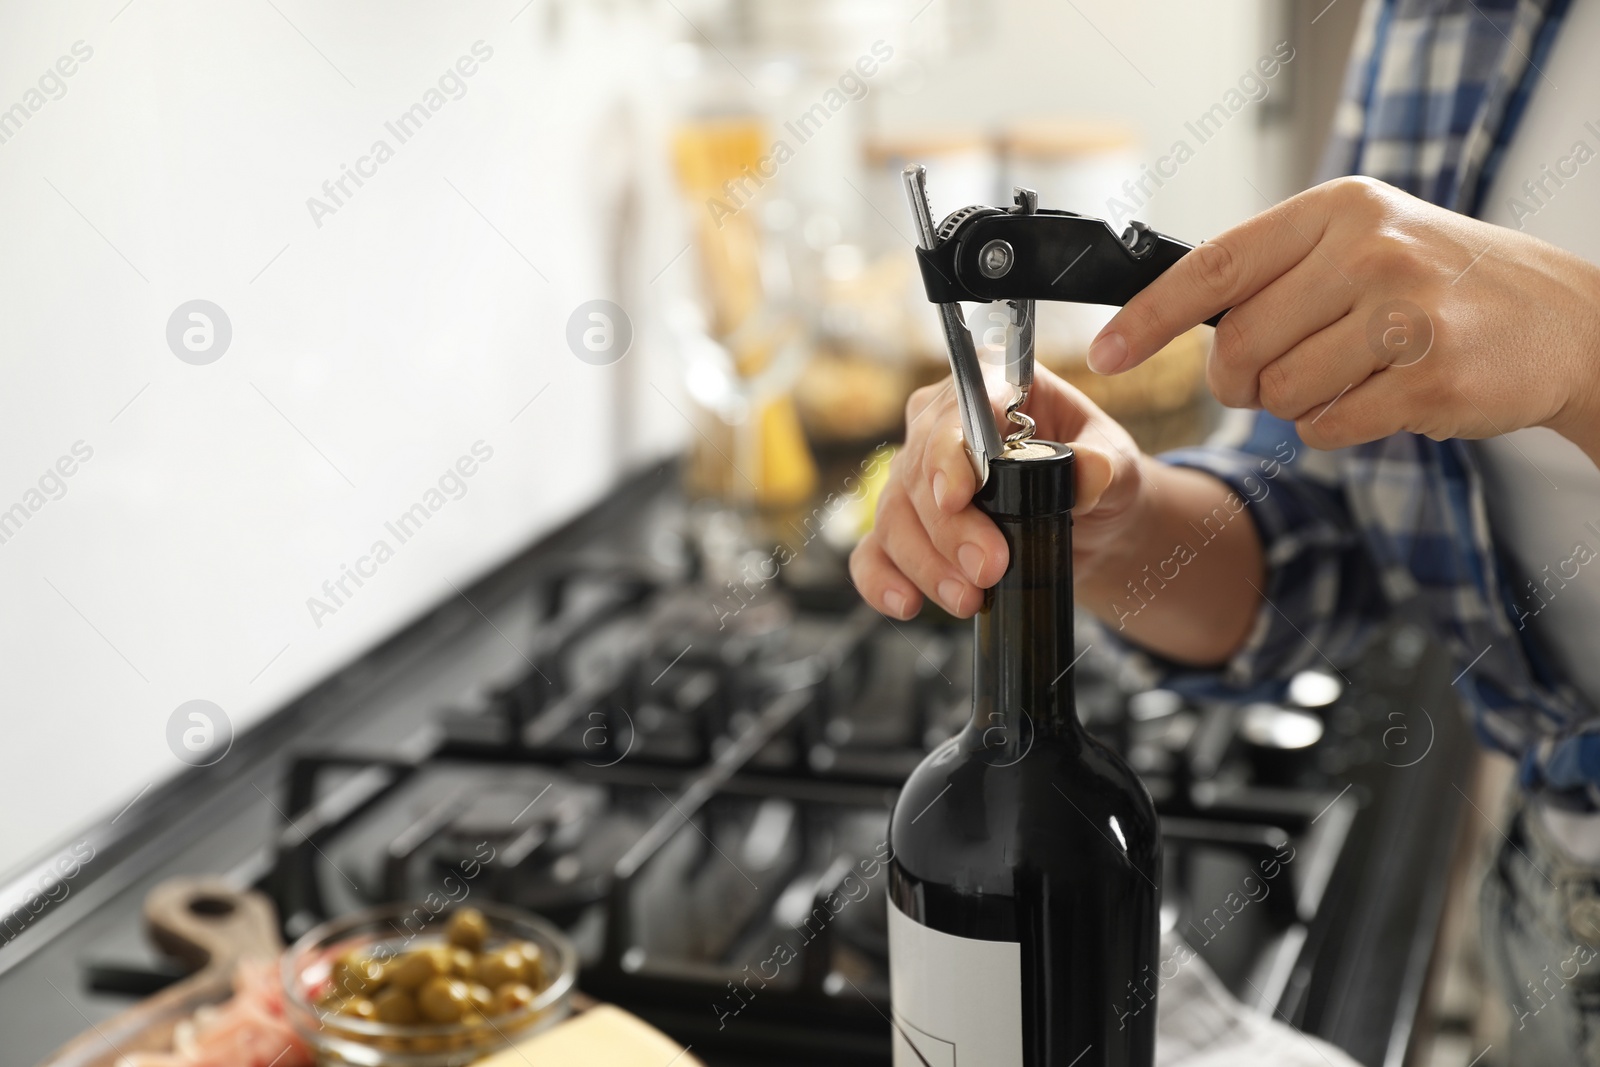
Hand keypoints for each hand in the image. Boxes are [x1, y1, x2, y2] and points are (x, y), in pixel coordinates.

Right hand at [848, 364, 1145, 618]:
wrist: (1089, 527)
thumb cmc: (1097, 479)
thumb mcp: (1116, 465)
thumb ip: (1105, 465)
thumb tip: (1089, 473)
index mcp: (991, 389)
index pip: (956, 413)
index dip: (949, 454)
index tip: (956, 497)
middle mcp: (939, 424)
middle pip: (920, 472)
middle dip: (949, 530)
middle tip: (989, 570)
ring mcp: (914, 477)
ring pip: (893, 516)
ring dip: (926, 564)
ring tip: (969, 600)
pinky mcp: (903, 527)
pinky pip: (872, 553)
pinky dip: (882, 580)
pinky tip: (907, 604)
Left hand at [1087, 176, 1599, 458]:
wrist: (1562, 319)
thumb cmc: (1439, 284)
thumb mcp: (1360, 242)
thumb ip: (1275, 270)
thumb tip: (1167, 312)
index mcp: (1337, 210)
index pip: (1214, 266)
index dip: (1149, 317)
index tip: (1106, 352)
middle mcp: (1367, 251)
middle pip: (1238, 347)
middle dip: (1241, 380)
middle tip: (1277, 375)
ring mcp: (1402, 314)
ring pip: (1280, 394)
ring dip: (1297, 405)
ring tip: (1352, 375)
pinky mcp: (1428, 377)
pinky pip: (1327, 429)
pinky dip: (1336, 428)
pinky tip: (1382, 397)